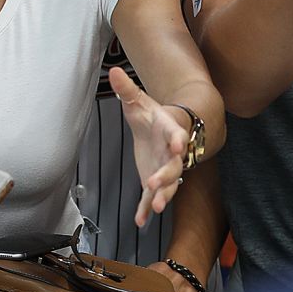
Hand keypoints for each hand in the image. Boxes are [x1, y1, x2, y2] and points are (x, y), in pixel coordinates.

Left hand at [109, 67, 189, 225]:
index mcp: (170, 131)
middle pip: (174, 167)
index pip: (177, 136)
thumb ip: (126, 89)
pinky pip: (151, 198)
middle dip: (166, 175)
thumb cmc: (153, 115)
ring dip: (162, 196)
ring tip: (156, 208)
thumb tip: (113, 71)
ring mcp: (165, 170)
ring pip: (168, 186)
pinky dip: (145, 209)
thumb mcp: (138, 101)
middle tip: (155, 183)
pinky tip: (140, 221)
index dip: (179, 141)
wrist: (165, 130)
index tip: (179, 145)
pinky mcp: (154, 182)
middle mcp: (172, 154)